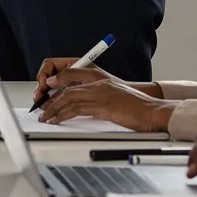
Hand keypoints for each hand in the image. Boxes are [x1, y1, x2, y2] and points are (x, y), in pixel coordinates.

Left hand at [35, 74, 174, 132]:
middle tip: (43, 109)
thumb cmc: (139, 108)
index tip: (49, 93)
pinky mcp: (102, 106)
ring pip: (68, 98)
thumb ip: (101, 99)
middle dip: (52, 99)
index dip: (59, 83)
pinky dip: (62, 115)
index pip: (74, 76)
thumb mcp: (118, 99)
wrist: (153, 112)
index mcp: (102, 80)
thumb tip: (86, 108)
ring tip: (45, 117)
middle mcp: (99, 84)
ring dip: (53, 108)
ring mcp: (101, 94)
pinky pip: (76, 109)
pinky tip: (56, 120)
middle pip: (68, 88)